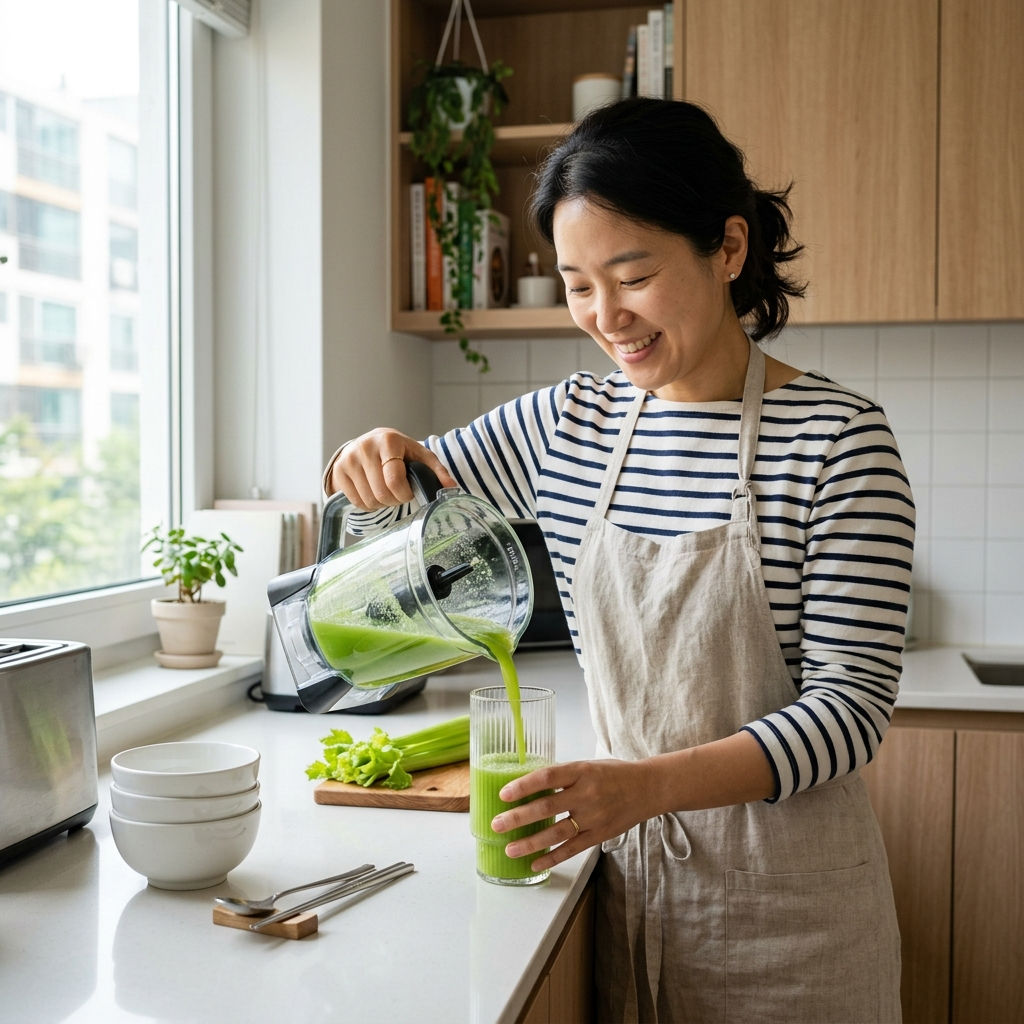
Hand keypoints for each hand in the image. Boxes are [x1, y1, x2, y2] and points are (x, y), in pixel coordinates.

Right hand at [329, 428, 456, 509]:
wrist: (369, 443)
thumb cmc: (399, 451)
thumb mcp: (419, 456)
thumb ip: (436, 471)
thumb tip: (452, 488)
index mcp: (388, 441)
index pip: (394, 480)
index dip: (404, 494)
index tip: (408, 491)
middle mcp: (365, 447)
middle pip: (382, 494)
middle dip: (394, 500)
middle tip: (398, 493)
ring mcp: (349, 459)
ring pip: (369, 501)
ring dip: (382, 504)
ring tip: (386, 491)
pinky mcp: (339, 471)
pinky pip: (356, 502)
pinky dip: (368, 504)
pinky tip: (373, 492)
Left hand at [491, 758, 660, 872]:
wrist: (648, 788)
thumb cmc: (613, 773)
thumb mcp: (587, 765)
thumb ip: (562, 776)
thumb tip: (529, 784)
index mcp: (581, 771)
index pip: (548, 777)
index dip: (524, 786)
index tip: (504, 794)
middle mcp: (587, 794)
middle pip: (547, 807)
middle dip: (518, 817)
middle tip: (497, 824)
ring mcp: (594, 817)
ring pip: (557, 833)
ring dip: (530, 843)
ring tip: (510, 849)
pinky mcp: (600, 835)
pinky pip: (572, 849)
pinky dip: (552, 858)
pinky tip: (535, 863)